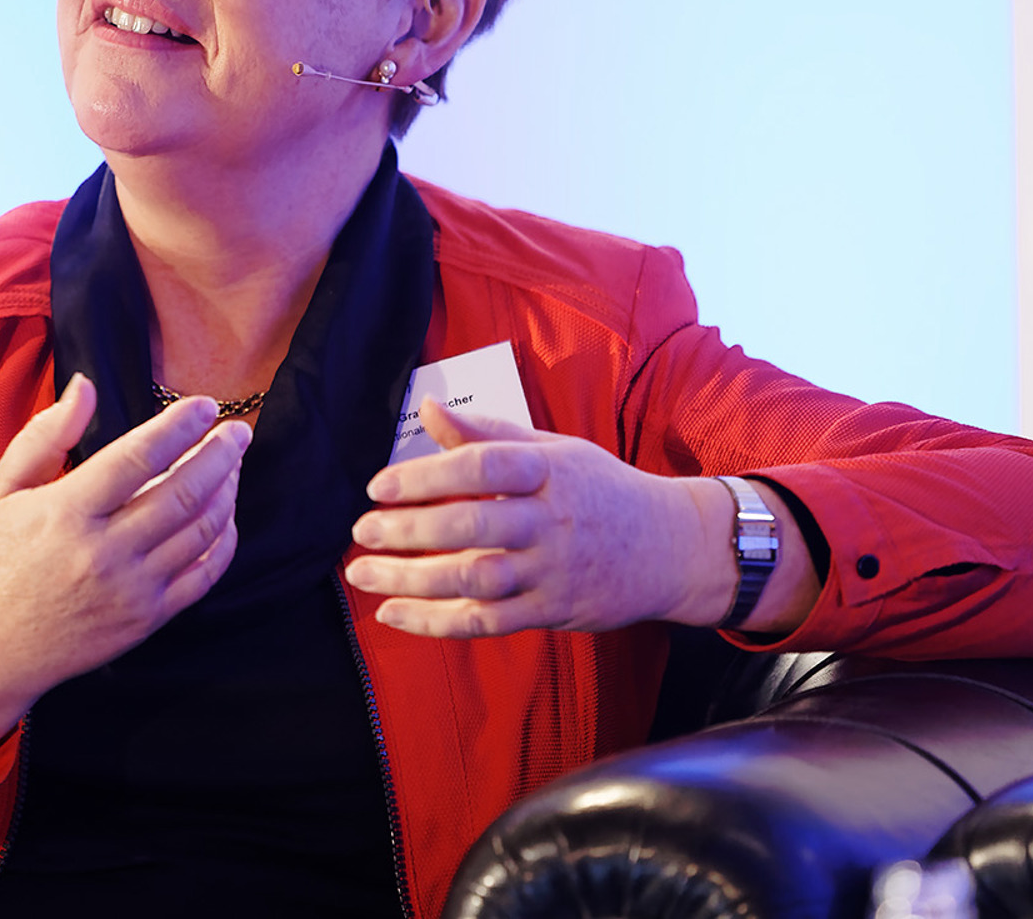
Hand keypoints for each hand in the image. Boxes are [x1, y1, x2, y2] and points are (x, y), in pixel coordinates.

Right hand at [0, 374, 246, 770]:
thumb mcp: (3, 490)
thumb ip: (45, 435)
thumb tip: (86, 385)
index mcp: (65, 514)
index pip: (137, 458)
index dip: (178, 426)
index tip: (204, 405)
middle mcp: (103, 553)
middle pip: (181, 492)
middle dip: (220, 455)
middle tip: (238, 431)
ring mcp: (130, 590)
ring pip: (200, 530)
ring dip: (226, 491)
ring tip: (232, 464)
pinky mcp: (147, 619)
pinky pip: (203, 574)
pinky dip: (223, 539)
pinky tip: (225, 514)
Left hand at [343, 400, 735, 637]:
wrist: (671, 548)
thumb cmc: (601, 490)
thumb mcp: (554, 450)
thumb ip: (488, 433)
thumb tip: (430, 409)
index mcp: (548, 470)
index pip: (481, 467)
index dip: (426, 476)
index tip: (378, 486)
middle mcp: (551, 520)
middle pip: (471, 526)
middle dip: (407, 531)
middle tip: (361, 531)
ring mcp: (552, 570)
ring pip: (473, 578)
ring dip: (411, 580)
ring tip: (363, 575)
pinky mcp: (552, 611)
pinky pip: (486, 622)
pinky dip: (436, 622)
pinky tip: (394, 614)